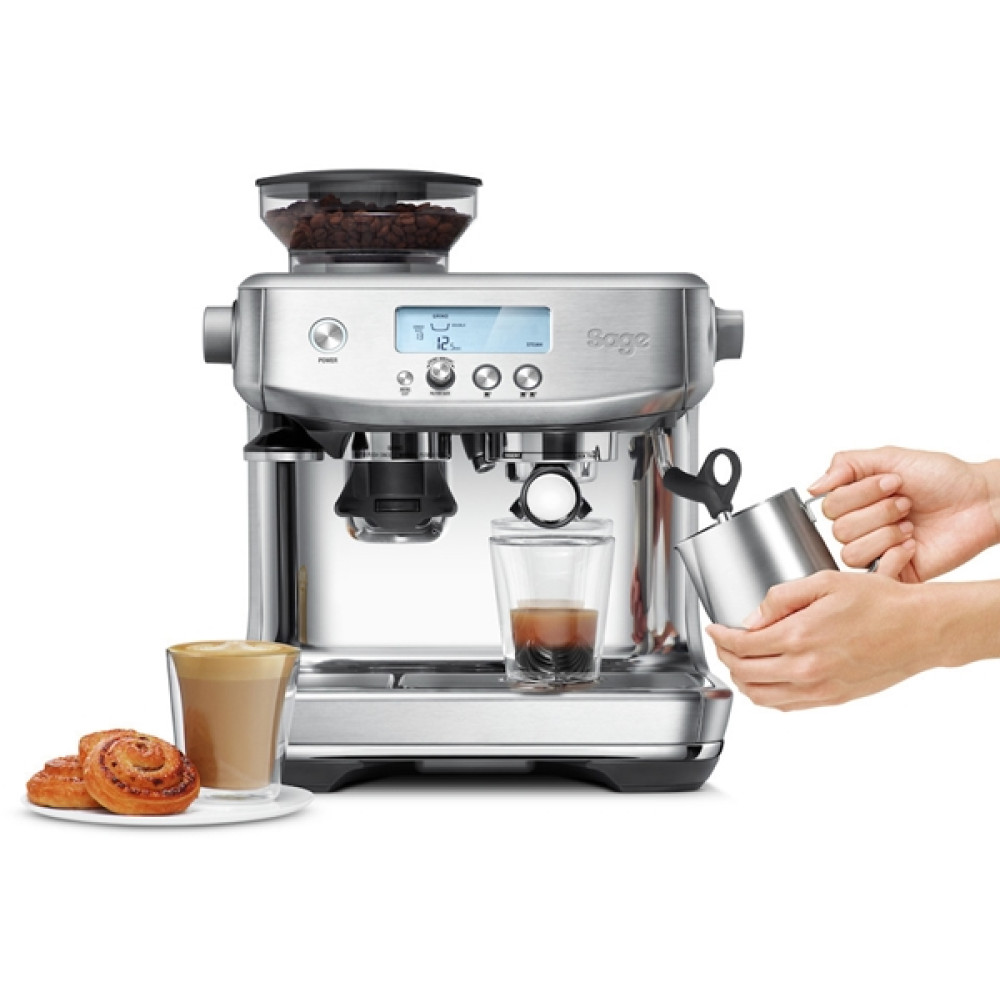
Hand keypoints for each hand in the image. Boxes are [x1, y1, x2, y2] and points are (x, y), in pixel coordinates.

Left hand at [706, 571, 936, 709]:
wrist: (919, 630)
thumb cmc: (880, 603)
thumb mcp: (824, 583)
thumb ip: (781, 598)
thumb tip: (751, 617)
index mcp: (799, 637)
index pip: (742, 646)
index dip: (721, 637)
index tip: (715, 629)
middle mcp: (805, 669)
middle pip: (745, 673)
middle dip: (725, 657)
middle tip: (723, 643)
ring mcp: (819, 689)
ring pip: (761, 696)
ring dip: (742, 680)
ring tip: (739, 662)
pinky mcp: (832, 699)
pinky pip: (786, 706)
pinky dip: (766, 695)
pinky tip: (766, 679)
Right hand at [810, 447, 999, 581]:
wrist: (980, 502)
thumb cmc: (943, 478)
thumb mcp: (890, 458)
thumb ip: (846, 464)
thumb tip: (813, 487)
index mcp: (857, 500)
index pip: (829, 504)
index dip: (861, 493)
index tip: (893, 482)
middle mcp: (862, 526)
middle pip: (838, 528)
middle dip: (878, 511)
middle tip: (905, 503)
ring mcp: (876, 550)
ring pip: (850, 551)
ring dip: (885, 533)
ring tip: (910, 525)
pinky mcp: (892, 572)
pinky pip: (872, 571)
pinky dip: (894, 554)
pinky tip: (912, 544)